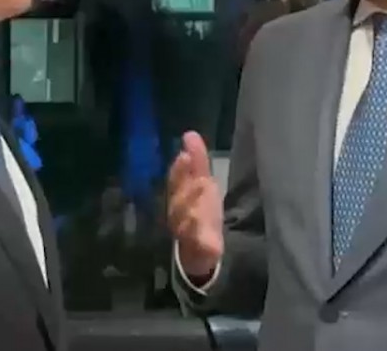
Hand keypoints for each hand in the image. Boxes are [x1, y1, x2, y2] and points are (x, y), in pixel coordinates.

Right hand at [166, 132, 223, 279]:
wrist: (200, 252)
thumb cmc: (199, 212)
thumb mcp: (201, 185)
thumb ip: (197, 161)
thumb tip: (190, 133)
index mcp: (179, 196)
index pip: (175, 182)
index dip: (179, 170)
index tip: (185, 155)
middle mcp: (178, 214)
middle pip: (178, 201)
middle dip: (185, 186)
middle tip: (193, 171)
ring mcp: (188, 234)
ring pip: (185, 222)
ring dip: (192, 208)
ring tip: (201, 190)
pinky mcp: (200, 250)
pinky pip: (200, 246)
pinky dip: (203, 242)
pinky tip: (211, 240)